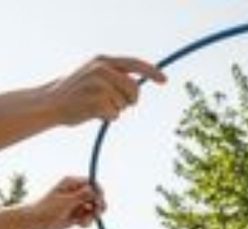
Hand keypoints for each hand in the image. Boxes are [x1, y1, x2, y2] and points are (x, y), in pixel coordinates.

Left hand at [28, 176, 105, 228]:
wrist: (38, 222)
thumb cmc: (48, 208)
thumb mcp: (66, 201)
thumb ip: (82, 195)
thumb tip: (95, 189)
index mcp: (72, 183)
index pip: (92, 183)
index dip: (98, 192)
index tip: (98, 202)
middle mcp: (76, 191)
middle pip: (96, 196)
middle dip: (97, 206)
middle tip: (96, 213)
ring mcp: (77, 203)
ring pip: (93, 208)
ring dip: (91, 216)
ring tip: (83, 221)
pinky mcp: (77, 214)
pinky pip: (88, 218)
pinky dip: (86, 222)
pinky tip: (79, 225)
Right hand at [47, 55, 165, 124]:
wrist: (51, 102)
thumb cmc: (76, 92)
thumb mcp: (94, 75)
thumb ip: (114, 77)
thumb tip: (137, 87)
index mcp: (103, 61)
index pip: (134, 64)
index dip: (151, 72)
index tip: (164, 81)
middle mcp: (102, 69)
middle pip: (134, 89)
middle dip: (131, 100)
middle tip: (117, 104)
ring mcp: (99, 85)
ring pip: (125, 104)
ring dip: (116, 110)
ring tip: (97, 105)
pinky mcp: (97, 101)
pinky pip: (115, 115)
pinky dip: (108, 117)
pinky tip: (93, 113)